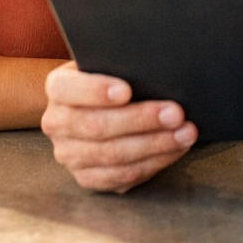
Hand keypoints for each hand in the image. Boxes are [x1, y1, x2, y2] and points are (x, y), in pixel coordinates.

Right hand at [41, 62, 196, 191]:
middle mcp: (56, 123)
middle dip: (141, 120)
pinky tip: (176, 149)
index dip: (96, 91)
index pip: (67, 89)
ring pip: (113, 155)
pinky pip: (122, 176)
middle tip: (176, 113)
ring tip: (186, 132)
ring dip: (155, 144)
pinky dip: (154, 162)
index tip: (127, 90)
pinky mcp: (87, 178)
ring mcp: (69, 155)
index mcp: (58, 88)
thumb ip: (123, 66)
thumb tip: (154, 70)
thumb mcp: (110, 64)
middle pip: (97, 126)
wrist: (102, 106)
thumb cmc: (113, 78)